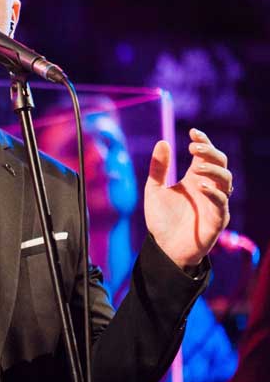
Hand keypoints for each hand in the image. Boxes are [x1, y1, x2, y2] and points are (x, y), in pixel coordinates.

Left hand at [144, 128, 230, 269]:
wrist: (164, 249)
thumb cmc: (162, 220)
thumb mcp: (154, 191)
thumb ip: (158, 169)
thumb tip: (162, 142)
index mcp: (196, 178)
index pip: (206, 155)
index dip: (203, 141)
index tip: (192, 132)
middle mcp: (208, 188)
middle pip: (221, 163)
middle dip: (210, 152)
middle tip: (194, 147)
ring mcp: (215, 203)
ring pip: (226, 180)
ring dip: (214, 170)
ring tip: (198, 166)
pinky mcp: (217, 220)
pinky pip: (222, 204)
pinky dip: (214, 193)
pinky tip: (201, 186)